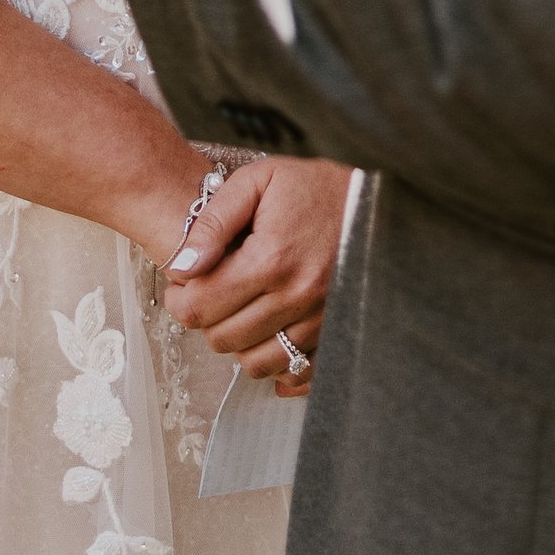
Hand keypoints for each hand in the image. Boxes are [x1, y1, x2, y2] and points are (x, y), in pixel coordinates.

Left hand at [164, 155, 350, 392]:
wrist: (376, 199)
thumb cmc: (312, 186)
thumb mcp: (258, 181)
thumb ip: (213, 222)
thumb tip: (181, 267)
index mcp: (272, 258)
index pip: (202, 306)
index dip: (179, 300)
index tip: (182, 285)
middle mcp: (298, 296)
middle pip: (224, 339)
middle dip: (205, 320)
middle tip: (207, 294)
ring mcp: (320, 320)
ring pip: (256, 363)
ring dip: (238, 343)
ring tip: (238, 311)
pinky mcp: (336, 333)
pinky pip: (299, 373)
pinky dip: (277, 365)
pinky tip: (267, 339)